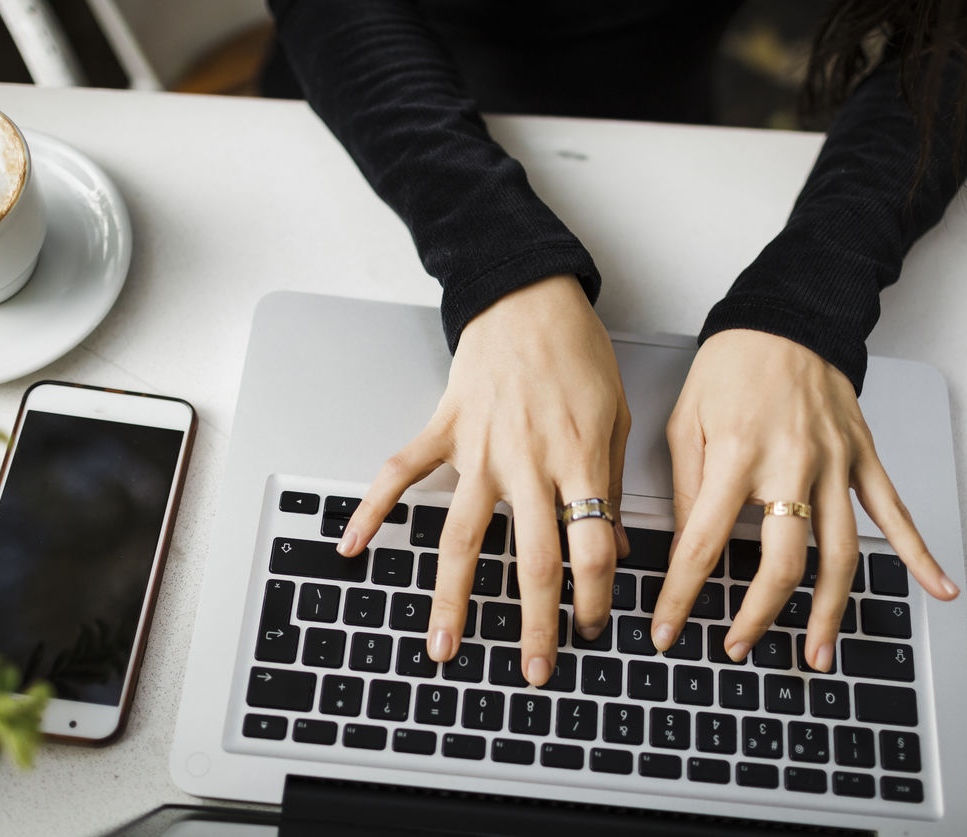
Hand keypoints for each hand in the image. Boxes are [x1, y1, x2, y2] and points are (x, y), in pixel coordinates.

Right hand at [336, 275, 630, 684]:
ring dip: (453, 599)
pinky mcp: (442, 430)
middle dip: (536, 624)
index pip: (592, 547)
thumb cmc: (577, 353)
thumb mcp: (615, 419)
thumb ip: (607, 485)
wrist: (528, 297)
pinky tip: (352, 545)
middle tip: (535, 669)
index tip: (592, 626)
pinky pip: (400, 474)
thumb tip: (615, 548)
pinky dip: (370, 509)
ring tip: (445, 646)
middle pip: (533, 560)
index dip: (596, 597)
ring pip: (463, 538)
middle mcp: (526, 463)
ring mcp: (479, 449)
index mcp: (576, 460)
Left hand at [653, 329, 957, 670]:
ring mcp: (835, 464)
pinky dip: (921, 553)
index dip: (681, 595)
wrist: (784, 317)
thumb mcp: (685, 421)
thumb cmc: (730, 367)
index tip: (665, 628)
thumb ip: (688, 488)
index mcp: (736, 456)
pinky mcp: (863, 457)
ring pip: (840, 553)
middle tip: (735, 647)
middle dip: (756, 615)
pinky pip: (894, 512)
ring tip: (815, 654)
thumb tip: (687, 547)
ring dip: (829, 611)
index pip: (704, 544)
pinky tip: (938, 590)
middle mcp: (791, 465)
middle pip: (782, 562)